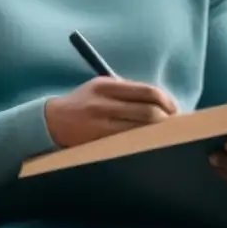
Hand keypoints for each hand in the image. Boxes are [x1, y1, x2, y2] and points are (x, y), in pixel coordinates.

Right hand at [45, 77, 178, 147]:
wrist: (53, 121)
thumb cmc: (83, 103)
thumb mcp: (100, 88)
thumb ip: (126, 91)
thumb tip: (162, 102)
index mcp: (106, 85)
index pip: (148, 91)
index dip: (167, 101)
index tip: (174, 110)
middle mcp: (103, 102)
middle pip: (149, 111)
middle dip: (167, 119)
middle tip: (174, 125)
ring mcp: (100, 123)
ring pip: (141, 128)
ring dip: (158, 132)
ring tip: (164, 134)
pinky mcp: (98, 140)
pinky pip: (129, 141)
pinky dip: (143, 141)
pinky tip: (147, 142)